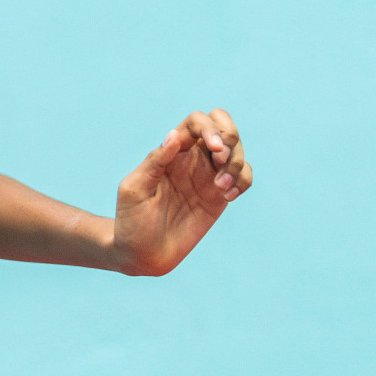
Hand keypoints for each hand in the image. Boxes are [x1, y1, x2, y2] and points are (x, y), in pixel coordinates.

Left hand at [112, 109, 252, 275]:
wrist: (142, 254)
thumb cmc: (131, 220)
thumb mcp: (135, 189)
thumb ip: (155, 162)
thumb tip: (174, 135)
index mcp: (169, 151)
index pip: (196, 122)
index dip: (210, 127)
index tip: (214, 149)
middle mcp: (191, 159)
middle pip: (222, 127)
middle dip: (229, 137)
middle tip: (220, 160)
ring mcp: (207, 177)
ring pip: (237, 151)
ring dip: (236, 163)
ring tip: (221, 188)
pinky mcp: (219, 197)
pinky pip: (243, 177)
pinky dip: (243, 180)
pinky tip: (227, 196)